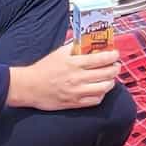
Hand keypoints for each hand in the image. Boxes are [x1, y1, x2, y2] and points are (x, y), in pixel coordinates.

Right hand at [7, 44, 121, 110]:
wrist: (29, 86)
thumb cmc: (44, 68)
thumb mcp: (59, 53)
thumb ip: (74, 47)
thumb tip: (88, 41)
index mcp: (74, 63)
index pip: (100, 59)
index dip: (112, 56)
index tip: (115, 54)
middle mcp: (77, 78)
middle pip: (106, 74)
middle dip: (115, 68)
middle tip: (116, 65)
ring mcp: (77, 92)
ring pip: (104, 88)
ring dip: (111, 82)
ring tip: (110, 78)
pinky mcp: (74, 103)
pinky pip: (95, 100)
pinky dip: (102, 94)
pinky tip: (100, 89)